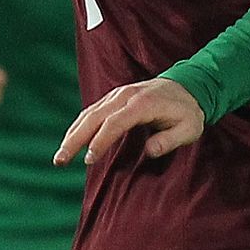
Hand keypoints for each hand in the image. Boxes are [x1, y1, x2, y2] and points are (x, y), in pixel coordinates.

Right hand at [53, 77, 204, 165]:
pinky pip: (92, 111)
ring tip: (60, 158)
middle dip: (75, 139)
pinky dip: (79, 126)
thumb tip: (150, 151)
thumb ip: (170, 140)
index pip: (115, 122)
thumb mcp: (189, 129)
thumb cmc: (188, 113)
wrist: (189, 87)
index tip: (89, 160)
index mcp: (143, 103)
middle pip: (94, 117)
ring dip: (72, 135)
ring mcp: (118, 94)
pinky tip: (70, 142)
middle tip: (60, 161)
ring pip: (89, 114)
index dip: (100, 141)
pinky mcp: (114, 97)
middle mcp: (126, 96)